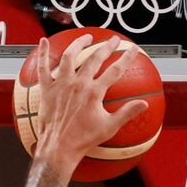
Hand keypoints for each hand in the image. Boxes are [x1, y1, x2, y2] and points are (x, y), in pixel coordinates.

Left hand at [34, 36, 149, 177]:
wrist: (58, 149)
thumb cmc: (82, 141)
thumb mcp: (108, 127)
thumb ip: (127, 113)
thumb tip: (144, 104)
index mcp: (94, 93)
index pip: (115, 70)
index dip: (126, 58)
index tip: (133, 50)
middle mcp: (78, 85)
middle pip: (94, 58)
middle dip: (106, 47)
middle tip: (113, 41)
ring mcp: (61, 85)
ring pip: (70, 56)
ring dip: (79, 44)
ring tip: (86, 37)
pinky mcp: (47, 90)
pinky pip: (43, 68)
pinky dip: (43, 54)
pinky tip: (44, 42)